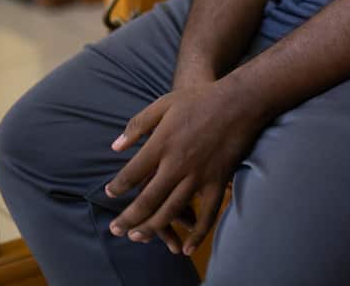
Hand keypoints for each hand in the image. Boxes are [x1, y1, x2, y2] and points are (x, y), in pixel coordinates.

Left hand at [104, 78, 264, 255]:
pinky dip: (197, 234)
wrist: (239, 101)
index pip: (131, 173)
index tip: (110, 194)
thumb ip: (138, 124)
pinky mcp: (218, 181)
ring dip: (151, 228)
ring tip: (138, 237)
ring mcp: (199, 175)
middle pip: (147, 200)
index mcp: (162, 143)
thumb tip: (115, 147)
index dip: (118, 187)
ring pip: (170, 211)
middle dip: (128, 219)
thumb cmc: (200, 99)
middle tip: (115, 229)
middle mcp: (177, 163)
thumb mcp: (164, 103)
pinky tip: (186, 248)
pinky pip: (207, 215)